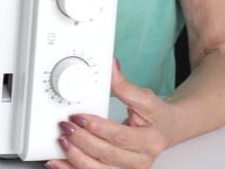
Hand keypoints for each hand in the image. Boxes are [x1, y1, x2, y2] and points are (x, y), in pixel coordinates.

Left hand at [46, 59, 175, 168]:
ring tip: (62, 142)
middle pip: (106, 155)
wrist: (165, 131)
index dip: (97, 127)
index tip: (79, 117)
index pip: (120, 137)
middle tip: (66, 127)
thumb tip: (111, 66)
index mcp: (150, 141)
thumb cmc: (155, 116)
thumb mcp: (145, 99)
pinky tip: (59, 163)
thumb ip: (125, 85)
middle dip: (82, 141)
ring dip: (75, 158)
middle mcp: (141, 161)